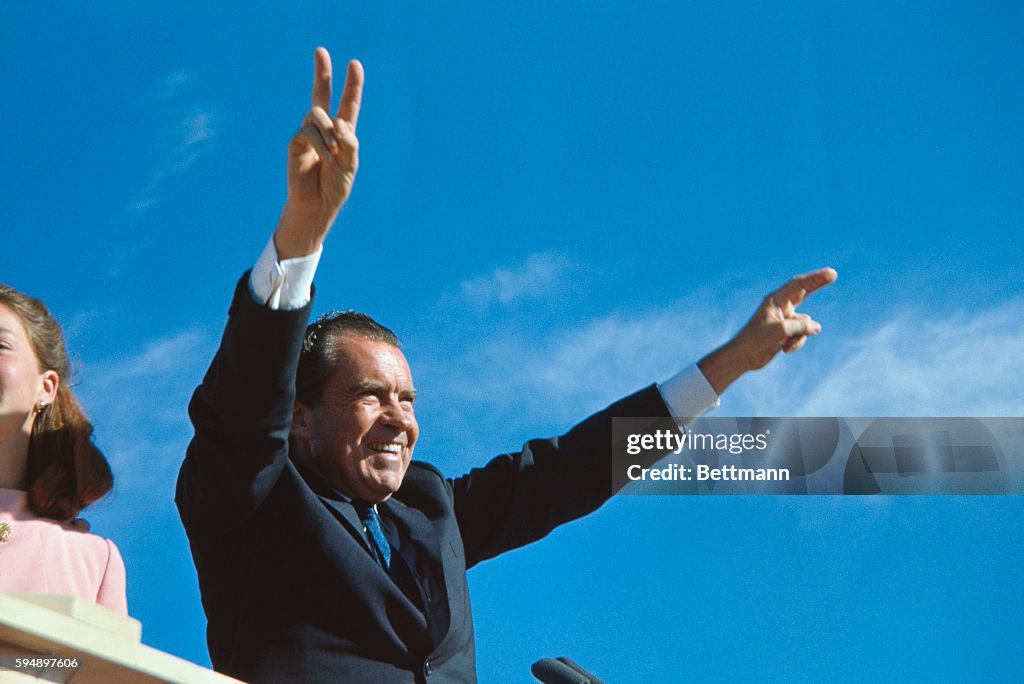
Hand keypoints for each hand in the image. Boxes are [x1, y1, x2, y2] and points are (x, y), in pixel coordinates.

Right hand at [275, 48, 363, 258]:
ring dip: (329, 132)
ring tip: (333, 155)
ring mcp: (309, 133)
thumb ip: (350, 142)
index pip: (348, 104)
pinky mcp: (296, 142)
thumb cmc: (335, 187)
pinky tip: (325, 157)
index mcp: (342, 132)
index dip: (352, 85)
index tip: (355, 64)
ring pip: (317, 115)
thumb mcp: (351, 164)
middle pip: (322, 94)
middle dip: (322, 72)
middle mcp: (324, 128)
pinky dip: (320, 143)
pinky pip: (308, 131)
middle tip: (320, 50)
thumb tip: (339, 122)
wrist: (317, 205)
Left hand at [698, 268, 837, 394]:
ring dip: (800, 335)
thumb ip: (801, 327)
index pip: (798, 285)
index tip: (831, 274)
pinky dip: (797, 343)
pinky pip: (802, 335)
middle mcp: (781, 307)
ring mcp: (785, 319)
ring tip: (785, 342)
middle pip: (804, 292)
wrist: (744, 357)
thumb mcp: (781, 331)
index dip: (815, 279)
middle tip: (833, 274)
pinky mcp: (786, 333)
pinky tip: (784, 349)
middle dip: (817, 285)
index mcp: (775, 300)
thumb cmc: (756, 340)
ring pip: (806, 323)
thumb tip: (816, 327)